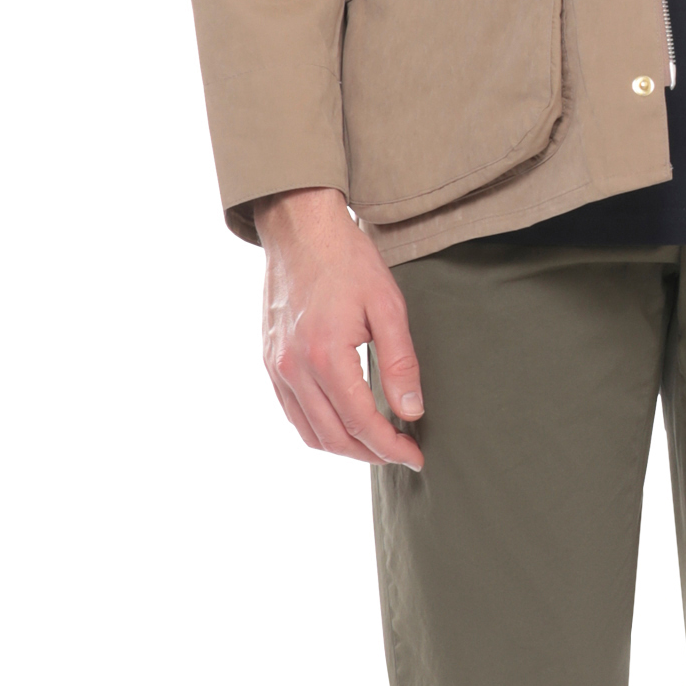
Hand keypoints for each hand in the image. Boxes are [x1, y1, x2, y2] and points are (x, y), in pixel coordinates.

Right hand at [254, 187, 425, 469]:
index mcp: (325, 355)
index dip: (391, 447)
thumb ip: (400, 363)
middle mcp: (294, 368)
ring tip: (376, 444)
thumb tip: (411, 412)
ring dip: (344, 448)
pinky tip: (344, 423)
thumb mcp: (387, 306)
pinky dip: (319, 429)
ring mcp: (277, 366)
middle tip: (401, 454)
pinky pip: (292, 413)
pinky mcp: (270, 361)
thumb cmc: (347, 261)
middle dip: (371, 454)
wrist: (300, 229)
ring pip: (309, 432)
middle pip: (333, 437)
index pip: (361, 423)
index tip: (415, 456)